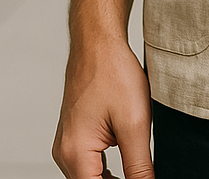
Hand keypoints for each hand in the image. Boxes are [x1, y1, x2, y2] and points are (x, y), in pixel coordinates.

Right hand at [52, 0, 152, 178]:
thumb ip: (138, 164)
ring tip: (139, 170)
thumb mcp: (134, 122)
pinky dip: (107, 168)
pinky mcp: (75, 134)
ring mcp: (68, 143)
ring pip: (91, 176)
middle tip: (143, 174)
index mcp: (75, 154)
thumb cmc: (112, 73)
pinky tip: (128, 162)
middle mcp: (65, 153)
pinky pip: (89, 163)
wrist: (99, 43)